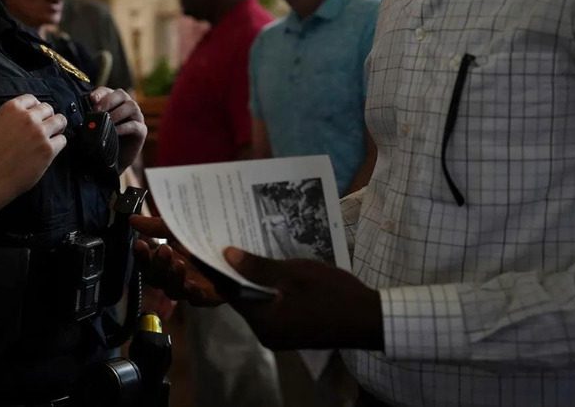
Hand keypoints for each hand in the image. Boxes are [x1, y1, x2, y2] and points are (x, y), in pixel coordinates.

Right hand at [0, 94, 66, 204]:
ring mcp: (40, 133)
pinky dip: (58, 144)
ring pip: (60, 121)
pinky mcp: (48, 150)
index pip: (32, 99)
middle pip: (48, 109)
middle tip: (44, 127)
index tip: (35, 115)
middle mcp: (28, 117)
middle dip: (47, 117)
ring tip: (53, 135)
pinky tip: (50, 150)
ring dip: (57, 127)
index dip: (34, 107)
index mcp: (11, 108)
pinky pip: (62, 140)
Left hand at [89, 87, 145, 170]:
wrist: (114, 162)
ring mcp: (136, 117)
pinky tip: (115, 131)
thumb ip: (90, 118)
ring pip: (131, 106)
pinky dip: (124, 127)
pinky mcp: (141, 131)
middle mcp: (126, 106)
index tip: (92, 99)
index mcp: (113, 102)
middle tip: (98, 111)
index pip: (107, 91)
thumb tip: (79, 114)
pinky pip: (135, 125)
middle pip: (121, 94)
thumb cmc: (103, 141)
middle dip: (108, 101)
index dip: (100, 93)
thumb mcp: (94, 128)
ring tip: (107, 121)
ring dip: (117, 113)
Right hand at [130, 215, 225, 306]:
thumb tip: (132, 219)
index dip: (141, 255)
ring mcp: (189, 287)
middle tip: (164, 250)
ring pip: (173, 289)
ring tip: (179, 263)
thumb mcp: (181, 228)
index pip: (146, 262)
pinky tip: (193, 285)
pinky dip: (194, 292)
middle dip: (158, 264)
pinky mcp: (207, 296)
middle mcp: (173, 275)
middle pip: (156, 278)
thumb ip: (158, 226)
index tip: (140, 243)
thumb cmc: (204, 239)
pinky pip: (197, 299)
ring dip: (174, 277)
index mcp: (165, 260)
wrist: (235, 251)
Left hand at [224, 247, 383, 350]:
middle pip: (239, 298)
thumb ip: (259, 267)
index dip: (215, 268)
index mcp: (263, 320)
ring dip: (249, 279)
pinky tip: (266, 268)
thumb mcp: (294, 274)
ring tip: (242, 248)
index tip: (205, 245)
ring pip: (254, 302)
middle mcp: (265, 332)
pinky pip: (269, 308)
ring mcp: (278, 335)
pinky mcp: (290, 331)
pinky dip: (264, 289)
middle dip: (231, 271)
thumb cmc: (332, 294)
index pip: (227, 292)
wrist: (369, 319)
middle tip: (223, 240)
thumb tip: (226, 255)